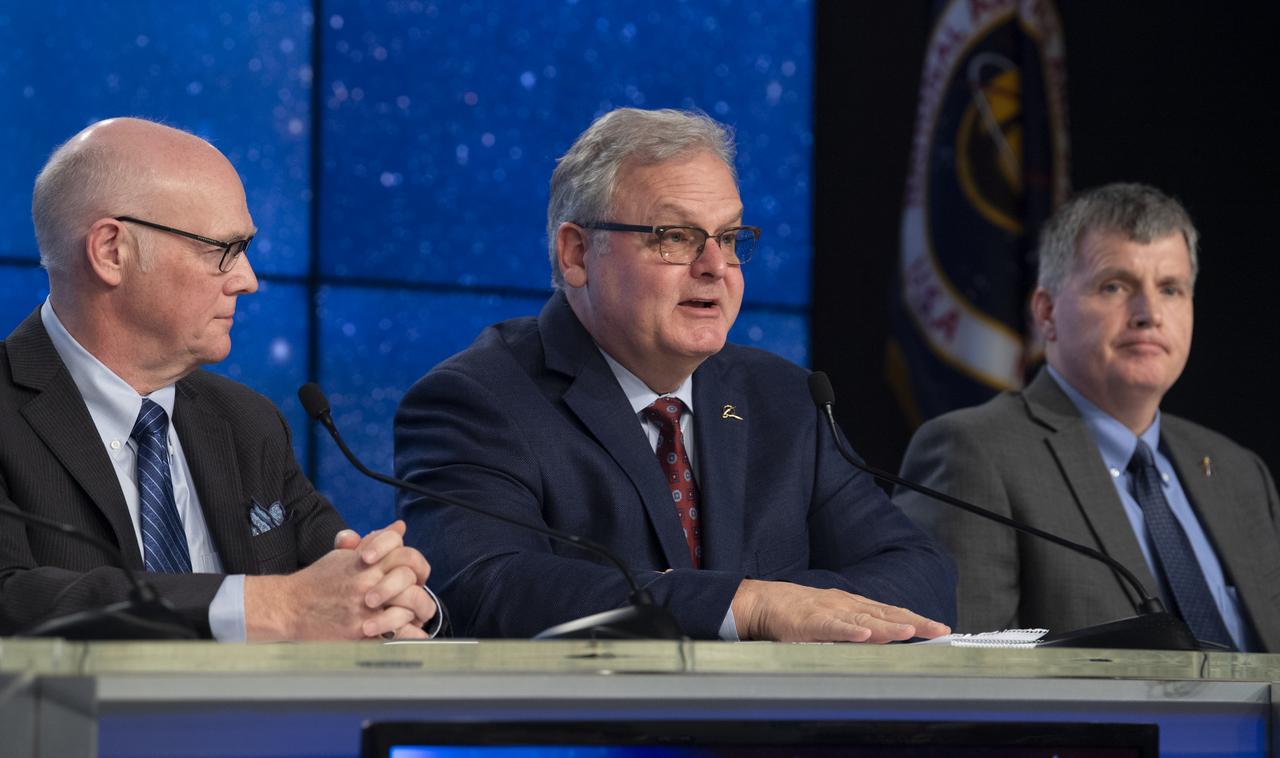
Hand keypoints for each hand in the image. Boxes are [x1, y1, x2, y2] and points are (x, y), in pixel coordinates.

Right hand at [243, 521, 435, 640]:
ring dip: (418, 612)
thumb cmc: (317, 581)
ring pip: (409, 606)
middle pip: (411, 580)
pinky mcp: (360, 631)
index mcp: (366, 562)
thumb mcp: (344, 555)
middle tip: (420, 599)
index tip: (416, 576)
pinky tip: (415, 635)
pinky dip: (411, 635)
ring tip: (418, 617)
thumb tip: (399, 527)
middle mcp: (368, 583)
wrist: (289, 607)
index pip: (406, 554)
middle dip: (421, 589)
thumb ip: (374, 542)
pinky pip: (396, 634)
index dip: (416, 565)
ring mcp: (365, 608)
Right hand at [730, 579, 949, 642]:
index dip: (916, 620)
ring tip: (910, 633)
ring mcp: (829, 612)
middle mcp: (846, 605)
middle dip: (915, 623)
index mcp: (853, 605)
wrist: (763, 601)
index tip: (940, 628)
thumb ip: (855, 628)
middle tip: (940, 630)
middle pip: (885, 614)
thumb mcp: (833, 618)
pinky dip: (849, 631)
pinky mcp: (809, 622)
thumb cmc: (799, 613)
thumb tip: (883, 643)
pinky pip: (832, 628)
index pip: (891, 612)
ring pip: (863, 621)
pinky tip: (865, 635)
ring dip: (888, 628)